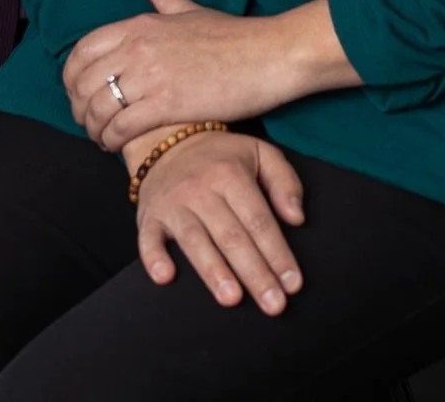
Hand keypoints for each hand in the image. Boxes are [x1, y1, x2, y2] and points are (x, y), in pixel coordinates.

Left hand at [64, 0, 355, 153]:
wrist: (268, 56)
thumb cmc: (233, 35)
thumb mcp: (191, 9)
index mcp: (140, 25)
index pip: (82, 50)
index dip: (72, 77)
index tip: (79, 92)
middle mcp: (138, 48)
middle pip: (83, 82)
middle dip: (79, 107)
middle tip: (88, 121)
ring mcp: (150, 76)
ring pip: (98, 109)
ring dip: (93, 128)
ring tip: (101, 138)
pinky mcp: (166, 105)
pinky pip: (121, 128)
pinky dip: (112, 141)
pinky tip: (117, 146)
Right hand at [133, 130, 307, 315]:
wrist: (166, 141)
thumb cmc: (221, 157)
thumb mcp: (260, 153)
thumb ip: (284, 181)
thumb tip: (297, 219)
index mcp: (231, 174)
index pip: (259, 220)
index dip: (277, 254)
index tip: (293, 284)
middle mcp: (200, 189)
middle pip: (231, 236)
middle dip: (254, 273)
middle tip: (273, 304)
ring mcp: (172, 204)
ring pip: (195, 241)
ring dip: (213, 271)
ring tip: (232, 299)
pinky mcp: (148, 217)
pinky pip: (147, 239)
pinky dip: (154, 258)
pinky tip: (166, 277)